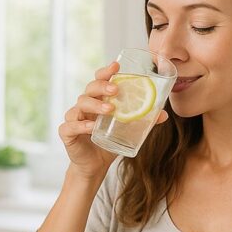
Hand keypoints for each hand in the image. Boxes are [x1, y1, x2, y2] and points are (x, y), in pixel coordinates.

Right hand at [58, 61, 168, 179]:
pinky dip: (81, 125)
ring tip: (110, 110)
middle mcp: (85, 106)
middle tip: (116, 90)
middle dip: (102, 87)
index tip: (116, 66)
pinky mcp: (67, 133)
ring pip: (80, 105)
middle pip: (90, 89)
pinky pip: (71, 125)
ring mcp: (74, 118)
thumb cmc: (109, 142)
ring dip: (95, 105)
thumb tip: (164, 115)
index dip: (106, 72)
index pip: (99, 80)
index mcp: (98, 100)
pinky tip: (91, 127)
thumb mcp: (127, 131)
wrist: (94, 165)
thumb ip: (142, 121)